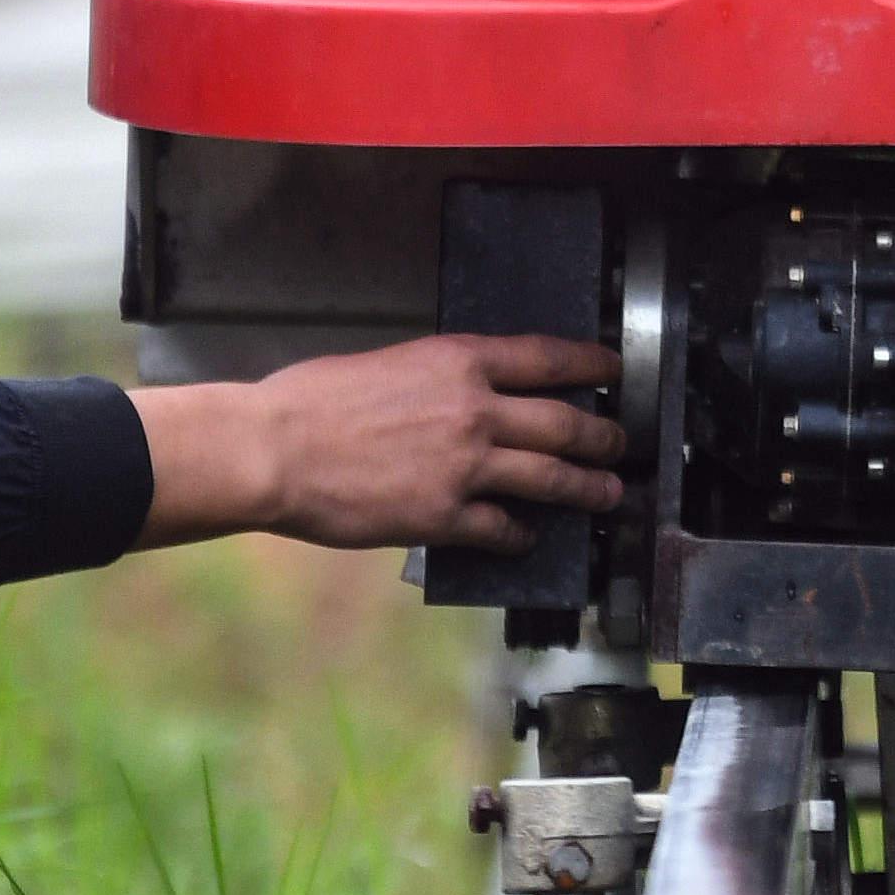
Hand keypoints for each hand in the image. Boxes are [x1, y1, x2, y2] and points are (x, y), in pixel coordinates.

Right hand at [129, 336, 629, 552]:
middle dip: (603, 436)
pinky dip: (521, 534)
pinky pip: (503, 528)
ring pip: (550, 478)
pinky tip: (526, 537)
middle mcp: (474, 410)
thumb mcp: (389, 364)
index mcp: (458, 361)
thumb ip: (438, 380)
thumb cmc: (312, 402)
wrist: (275, 449)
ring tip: (605, 494)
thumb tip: (467, 395)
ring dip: (586, 488)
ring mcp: (464, 466)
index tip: (612, 369)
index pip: (548, 358)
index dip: (591, 364)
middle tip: (620, 443)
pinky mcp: (444, 516)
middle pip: (565, 423)